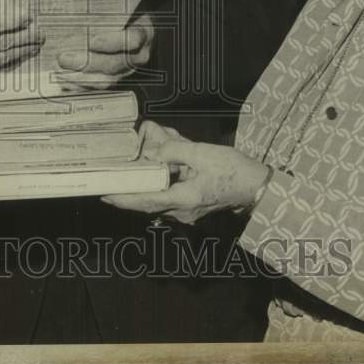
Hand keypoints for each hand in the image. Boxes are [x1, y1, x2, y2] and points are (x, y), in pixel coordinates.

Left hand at [56, 14, 152, 88]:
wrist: (135, 26)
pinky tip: (65, 81)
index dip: (112, 42)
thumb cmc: (124, 12)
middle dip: (86, 63)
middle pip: (114, 63)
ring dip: (80, 78)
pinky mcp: (117, 78)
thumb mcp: (123, 4)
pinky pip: (98, 87)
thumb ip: (106, 5)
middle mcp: (138, 55)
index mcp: (143, 32)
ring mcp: (128, 70)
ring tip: (60, 72)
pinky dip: (81, 86)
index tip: (92, 41)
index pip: (132, 39)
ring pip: (106, 79)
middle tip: (63, 58)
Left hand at [102, 139, 269, 224]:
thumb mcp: (203, 153)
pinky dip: (155, 190)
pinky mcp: (193, 207)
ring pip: (157, 203)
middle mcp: (183, 211)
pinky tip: (151, 178)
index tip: (104, 195)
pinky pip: (167, 200)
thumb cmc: (234, 170)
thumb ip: (176, 150)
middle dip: (126, 197)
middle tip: (106, 187)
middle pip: (147, 205)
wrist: (259, 187)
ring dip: (141, 193)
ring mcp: (188, 212)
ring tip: (124, 180)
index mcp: (184, 199)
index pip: (146, 201)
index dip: (123, 199)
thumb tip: (154, 152)